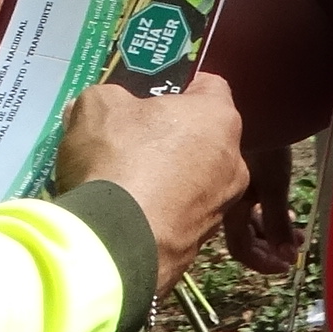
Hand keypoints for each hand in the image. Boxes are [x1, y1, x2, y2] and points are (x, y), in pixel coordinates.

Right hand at [54, 72, 246, 291]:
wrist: (114, 245)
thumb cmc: (118, 159)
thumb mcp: (98, 105)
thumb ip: (108, 98)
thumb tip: (105, 107)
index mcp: (219, 118)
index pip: (210, 86)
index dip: (178, 86)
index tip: (149, 97)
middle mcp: (233, 162)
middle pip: (202, 136)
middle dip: (170, 135)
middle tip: (131, 139)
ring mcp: (222, 208)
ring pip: (193, 179)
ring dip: (165, 177)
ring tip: (123, 181)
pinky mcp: (202, 245)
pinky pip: (179, 214)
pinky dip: (159, 210)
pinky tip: (126, 213)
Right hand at [223, 134, 303, 278]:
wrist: (256, 108)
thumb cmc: (264, 148)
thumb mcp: (273, 187)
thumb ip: (278, 224)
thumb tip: (288, 258)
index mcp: (230, 209)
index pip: (241, 250)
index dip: (263, 263)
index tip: (287, 266)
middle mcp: (227, 200)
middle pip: (246, 235)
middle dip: (272, 245)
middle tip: (297, 247)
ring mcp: (234, 186)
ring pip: (251, 218)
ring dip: (273, 227)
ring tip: (297, 226)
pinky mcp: (243, 172)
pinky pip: (253, 201)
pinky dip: (270, 209)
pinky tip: (286, 206)